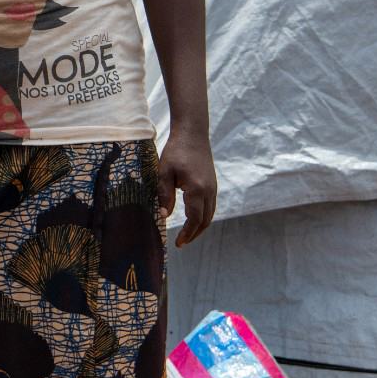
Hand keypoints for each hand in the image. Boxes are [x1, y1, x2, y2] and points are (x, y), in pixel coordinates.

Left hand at [157, 133, 216, 247]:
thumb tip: (163, 216)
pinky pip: (210, 206)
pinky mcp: (213, 184)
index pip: (194, 219)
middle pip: (205, 221)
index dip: (187, 234)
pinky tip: (193, 218)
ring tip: (187, 235)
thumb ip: (164, 195)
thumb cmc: (176, 151)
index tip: (178, 243)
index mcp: (197, 190)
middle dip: (194, 234)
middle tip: (182, 243)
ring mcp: (213, 188)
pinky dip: (203, 217)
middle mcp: (209, 191)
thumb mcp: (164, 172)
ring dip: (199, 227)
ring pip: (210, 215)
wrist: (193, 134)